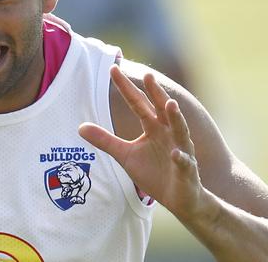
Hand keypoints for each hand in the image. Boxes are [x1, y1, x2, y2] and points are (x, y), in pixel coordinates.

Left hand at [79, 65, 202, 217]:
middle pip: (161, 109)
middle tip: (148, 75)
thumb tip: (79, 127)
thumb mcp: (125, 155)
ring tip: (170, 103)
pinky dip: (180, 157)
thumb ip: (105, 140)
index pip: (137, 103)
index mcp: (153, 127)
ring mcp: (180, 149)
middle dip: (155, 93)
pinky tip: (175, 153)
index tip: (113, 69)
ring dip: (176, 117)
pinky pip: (184, 162)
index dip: (126, 87)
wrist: (179, 199)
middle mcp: (168, 133)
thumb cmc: (153, 173)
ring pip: (179, 130)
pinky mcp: (187, 170)